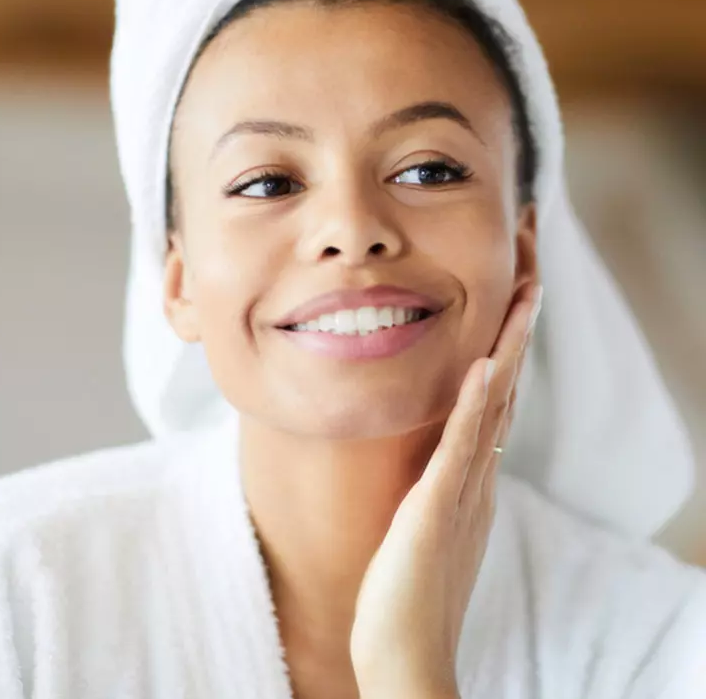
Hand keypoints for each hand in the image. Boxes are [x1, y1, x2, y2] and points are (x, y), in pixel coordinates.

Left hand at [350, 283, 542, 698]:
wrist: (405, 656)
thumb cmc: (406, 594)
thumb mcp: (428, 526)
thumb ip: (438, 490)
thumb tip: (440, 460)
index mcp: (471, 480)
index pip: (496, 404)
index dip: (507, 353)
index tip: (513, 307)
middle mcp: (476, 480)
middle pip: (506, 394)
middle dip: (518, 335)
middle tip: (532, 281)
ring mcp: (461, 493)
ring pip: (492, 409)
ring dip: (508, 351)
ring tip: (523, 299)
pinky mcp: (436, 509)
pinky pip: (458, 449)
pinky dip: (473, 406)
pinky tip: (483, 367)